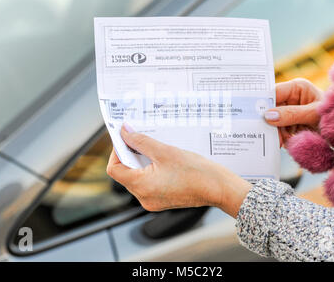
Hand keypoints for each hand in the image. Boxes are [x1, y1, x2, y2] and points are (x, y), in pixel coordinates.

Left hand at [106, 124, 252, 217]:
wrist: (219, 189)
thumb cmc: (196, 172)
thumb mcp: (165, 151)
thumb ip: (141, 141)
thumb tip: (125, 132)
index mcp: (141, 186)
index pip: (114, 169)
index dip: (116, 152)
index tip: (125, 139)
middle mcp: (144, 198)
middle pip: (125, 174)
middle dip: (130, 155)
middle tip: (140, 138)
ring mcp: (153, 201)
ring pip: (137, 178)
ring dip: (141, 162)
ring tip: (153, 148)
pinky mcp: (162, 201)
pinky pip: (148, 184)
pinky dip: (150, 170)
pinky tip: (162, 159)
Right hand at [264, 78, 322, 146]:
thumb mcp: (313, 114)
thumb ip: (291, 114)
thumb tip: (268, 116)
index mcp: (297, 88)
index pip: (274, 92)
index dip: (263, 102)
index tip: (256, 114)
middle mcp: (291, 99)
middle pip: (271, 110)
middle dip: (272, 123)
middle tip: (273, 136)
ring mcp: (290, 113)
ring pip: (274, 124)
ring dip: (279, 134)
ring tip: (287, 141)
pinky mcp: (292, 126)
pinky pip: (280, 133)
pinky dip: (284, 140)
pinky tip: (290, 143)